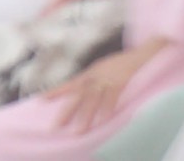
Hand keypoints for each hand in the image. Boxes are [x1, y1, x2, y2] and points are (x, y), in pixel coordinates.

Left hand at [41, 40, 166, 134]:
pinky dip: (107, 107)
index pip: (71, 83)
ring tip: (79, 130)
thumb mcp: (104, 68)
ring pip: (92, 98)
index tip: (42, 100)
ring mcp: (107, 78)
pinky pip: (112, 96)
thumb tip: (86, 91)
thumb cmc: (123, 64)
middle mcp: (96, 75)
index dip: (57, 91)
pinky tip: (103, 119)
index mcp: (91, 72)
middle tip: (57, 125)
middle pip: (78, 94)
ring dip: (85, 115)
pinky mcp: (121, 80)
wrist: (142, 53)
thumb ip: (94, 79)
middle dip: (68, 109)